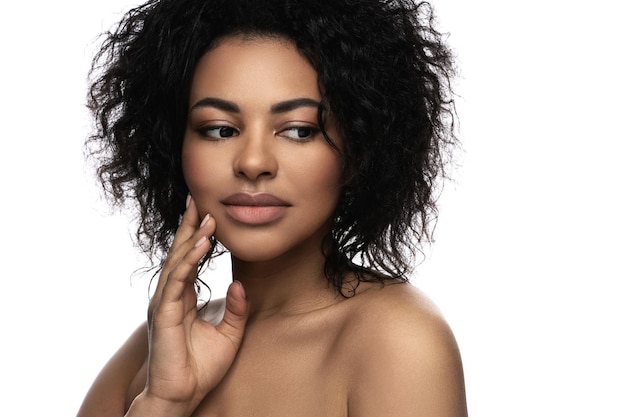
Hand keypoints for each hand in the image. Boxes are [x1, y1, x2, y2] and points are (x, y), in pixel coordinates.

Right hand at [137, 195, 248, 414]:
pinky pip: (177, 280)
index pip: (188, 260)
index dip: (195, 236)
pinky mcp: (165, 313)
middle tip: (197, 199)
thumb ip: (237, 309)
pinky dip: (188, 260)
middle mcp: (170, 297)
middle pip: (179, 254)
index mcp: (183, 299)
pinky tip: (200, 244)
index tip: (205, 213)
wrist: (183, 395)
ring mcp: (165, 303)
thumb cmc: (201, 368)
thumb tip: (241, 284)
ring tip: (205, 216)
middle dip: (188, 226)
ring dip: (191, 237)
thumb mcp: (229, 334)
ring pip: (177, 262)